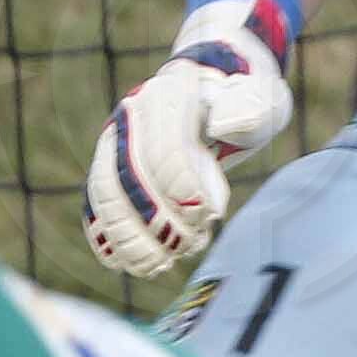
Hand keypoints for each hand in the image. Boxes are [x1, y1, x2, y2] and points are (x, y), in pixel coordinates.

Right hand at [84, 6, 296, 275]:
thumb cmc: (241, 100)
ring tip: (161, 263)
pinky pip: (95, 204)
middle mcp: (132, 114)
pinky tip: (131, 263)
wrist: (212, 93)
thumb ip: (251, 107)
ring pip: (105, 193)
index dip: (182, 187)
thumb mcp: (261, 96)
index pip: (165, 146)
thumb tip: (223, 127)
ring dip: (129, 237)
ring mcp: (114, 141)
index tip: (208, 214)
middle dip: (155, 219)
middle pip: (127, 175)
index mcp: (171, 92)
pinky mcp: (107, 166)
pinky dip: (108, 238)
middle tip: (187, 245)